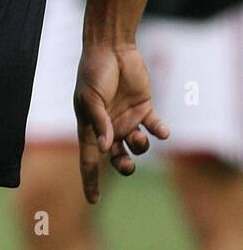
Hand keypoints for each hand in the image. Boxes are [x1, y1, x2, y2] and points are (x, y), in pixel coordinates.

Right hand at [73, 42, 169, 203]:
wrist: (112, 49)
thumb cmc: (94, 72)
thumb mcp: (90, 98)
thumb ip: (98, 123)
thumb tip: (105, 149)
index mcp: (89, 127)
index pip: (88, 159)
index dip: (90, 180)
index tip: (92, 201)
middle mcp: (109, 127)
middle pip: (116, 158)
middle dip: (124, 166)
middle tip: (128, 165)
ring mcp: (127, 119)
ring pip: (137, 146)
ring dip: (141, 147)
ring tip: (141, 136)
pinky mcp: (144, 109)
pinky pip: (156, 128)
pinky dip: (160, 133)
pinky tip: (160, 131)